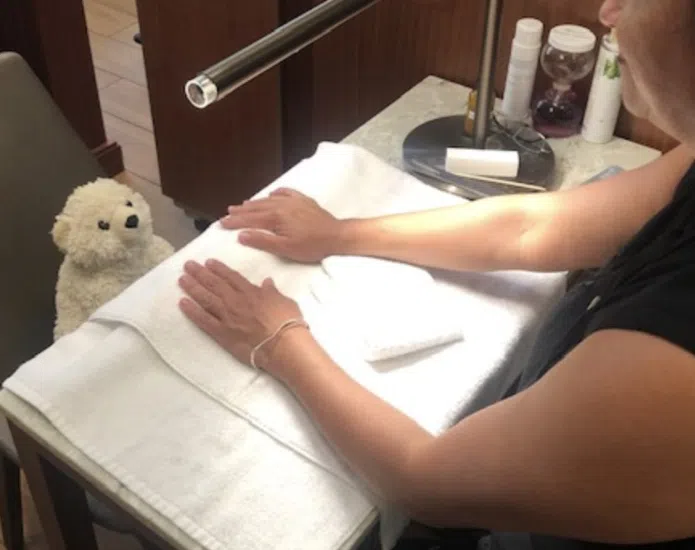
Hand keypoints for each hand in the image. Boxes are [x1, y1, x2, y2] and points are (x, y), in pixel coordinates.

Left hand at [178, 259, 308, 373]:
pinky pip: (203, 320)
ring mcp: (227, 317)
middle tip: (188, 265)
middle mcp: (236, 301)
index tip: (209, 262)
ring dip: (193, 287)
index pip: (231, 277)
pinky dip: (192, 311)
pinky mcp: (222, 333)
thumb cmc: (288, 323)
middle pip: (214, 284)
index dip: (219, 268)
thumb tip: (267, 282)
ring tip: (182, 279)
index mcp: (251, 293)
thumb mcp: (285, 301)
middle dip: (200, 273)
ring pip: (206, 298)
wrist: (283, 344)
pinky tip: (182, 303)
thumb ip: (273, 291)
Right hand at [221, 188, 340, 262]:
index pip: (249, 220)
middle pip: (257, 208)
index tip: (221, 223)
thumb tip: (241, 235)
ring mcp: (294, 201)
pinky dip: (277, 193)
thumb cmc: (312, 246)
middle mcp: (282, 205)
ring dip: (255, 202)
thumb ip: (262, 241)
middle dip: (241, 211)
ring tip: (244, 204)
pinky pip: (287, 193)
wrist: (337, 236)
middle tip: (228, 212)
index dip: (235, 222)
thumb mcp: (285, 248)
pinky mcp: (304, 201)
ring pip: (269, 200)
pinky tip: (272, 194)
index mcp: (276, 217)